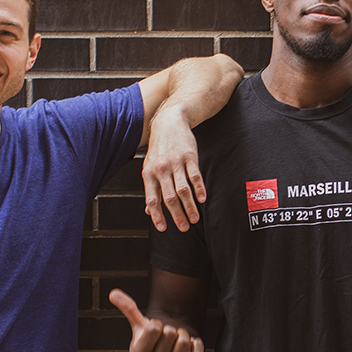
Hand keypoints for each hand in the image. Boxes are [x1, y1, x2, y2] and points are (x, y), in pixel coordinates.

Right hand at [109, 288, 203, 351]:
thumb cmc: (148, 346)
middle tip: (167, 337)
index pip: (154, 328)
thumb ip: (128, 310)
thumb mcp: (138, 329)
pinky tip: (189, 346)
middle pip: (171, 333)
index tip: (155, 332)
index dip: (158, 325)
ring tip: (177, 342)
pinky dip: (196, 345)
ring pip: (184, 343)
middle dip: (171, 330)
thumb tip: (113, 293)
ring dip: (184, 336)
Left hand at [141, 107, 205, 232]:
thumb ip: (151, 189)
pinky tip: (202, 199)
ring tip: (195, 219)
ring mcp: (176, 163)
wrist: (168, 122)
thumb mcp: (149, 167)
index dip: (157, 215)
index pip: (152, 199)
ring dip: (190, 207)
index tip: (163, 228)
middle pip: (170, 198)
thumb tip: (148, 210)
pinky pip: (195, 176)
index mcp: (149, 174)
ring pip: (183, 190)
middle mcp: (161, 169)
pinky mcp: (189, 157)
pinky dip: (199, 189)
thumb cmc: (159, 148)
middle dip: (177, 215)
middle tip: (184, 228)